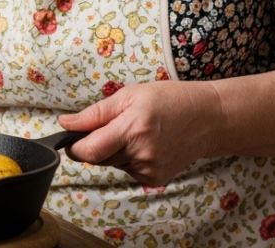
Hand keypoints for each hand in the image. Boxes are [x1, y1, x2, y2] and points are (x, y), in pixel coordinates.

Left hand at [58, 80, 224, 186]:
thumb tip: (66, 124)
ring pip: (112, 164)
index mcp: (132, 129)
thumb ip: (95, 113)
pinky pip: (128, 170)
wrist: (209, 120)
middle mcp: (141, 154)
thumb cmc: (170, 100)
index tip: (71, 139)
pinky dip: (129, 159)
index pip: (88, 152)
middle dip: (96, 144)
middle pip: (98, 159)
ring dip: (114, 151)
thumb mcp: (129, 96)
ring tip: (136, 132)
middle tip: (114, 126)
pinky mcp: (156, 179)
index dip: (74, 147)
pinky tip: (146, 144)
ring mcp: (149, 170)